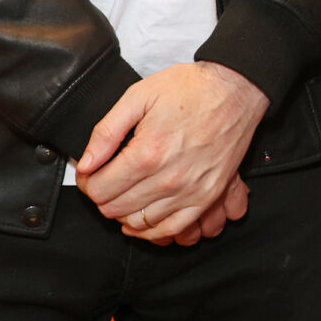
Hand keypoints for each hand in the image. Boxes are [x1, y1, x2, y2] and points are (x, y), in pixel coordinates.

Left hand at [74, 61, 267, 241]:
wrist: (235, 90)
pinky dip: (151, 231)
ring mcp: (189, 192)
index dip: (86, 182)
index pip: (99, 189)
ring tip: (123, 194)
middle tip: (103, 180)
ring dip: (123, 212)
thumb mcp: (138, 97)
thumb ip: (106, 132)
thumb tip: (85, 163)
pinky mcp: (207, 197)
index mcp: (147, 153)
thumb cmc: (189, 89)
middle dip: (101, 196)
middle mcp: (167, 179)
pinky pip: (171, 229)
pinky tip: (141, 220)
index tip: (89, 172)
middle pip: (115, 208)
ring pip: (139, 223)